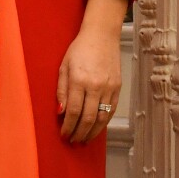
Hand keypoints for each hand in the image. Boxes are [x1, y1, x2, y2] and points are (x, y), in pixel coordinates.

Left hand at [56, 0, 126, 143]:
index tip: (63, 134)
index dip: (68, 126)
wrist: (101, 36)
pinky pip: (111, 110)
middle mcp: (95, 86)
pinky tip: (97, 128)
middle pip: (88, 117)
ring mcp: (109, 87)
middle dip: (79, 132)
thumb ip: (61, 90)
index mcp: (79, 80)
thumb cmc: (78, 50)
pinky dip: (104, 122)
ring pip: (102, 117)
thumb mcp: (63, 66)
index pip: (73, 111)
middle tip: (73, 141)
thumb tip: (60, 112)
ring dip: (93, 132)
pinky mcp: (118, 88)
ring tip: (84, 139)